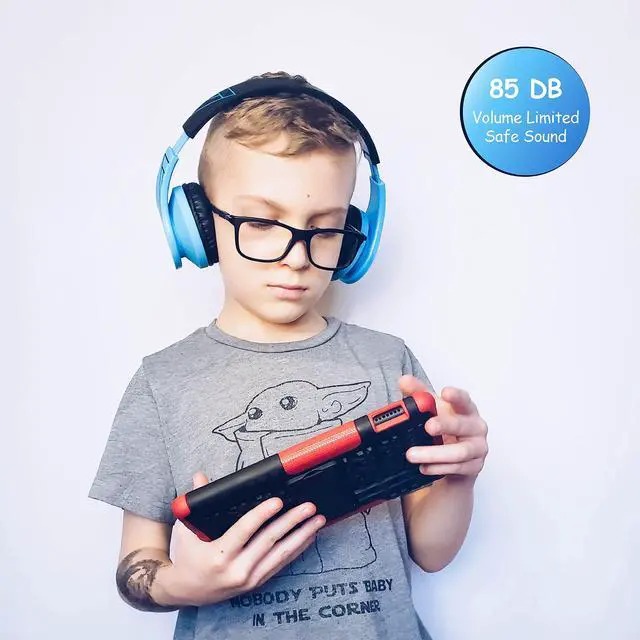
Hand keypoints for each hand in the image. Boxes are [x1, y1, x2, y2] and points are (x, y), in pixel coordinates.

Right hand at [157, 472, 325, 606]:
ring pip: (281, 554)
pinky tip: (309, 536)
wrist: (184, 592)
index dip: (262, 515)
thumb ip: (195, 501)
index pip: (244, 531)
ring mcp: (249, 579)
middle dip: (292, 521)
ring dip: (302, 535)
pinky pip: (281, 564)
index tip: (278, 501)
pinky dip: (297, 549)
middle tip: (309, 507)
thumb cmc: (186, 556)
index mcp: (218, 555)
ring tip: (317, 520)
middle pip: (269, 541)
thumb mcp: (186, 529)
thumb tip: (200, 476)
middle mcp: (236, 570)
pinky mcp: (256, 583)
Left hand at [399, 376, 488, 479]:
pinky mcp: (474, 467)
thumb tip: (404, 380)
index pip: (464, 400)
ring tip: (412, 455)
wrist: (452, 459)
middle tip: (427, 426)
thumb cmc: (445, 429)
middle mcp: (475, 427)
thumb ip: (418, 393)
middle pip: (462, 425)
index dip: (456, 396)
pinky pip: (457, 468)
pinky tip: (423, 468)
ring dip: (434, 454)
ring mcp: (477, 448)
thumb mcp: (431, 410)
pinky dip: (438, 468)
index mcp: (465, 410)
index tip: (445, 392)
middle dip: (444, 425)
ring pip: (459, 452)